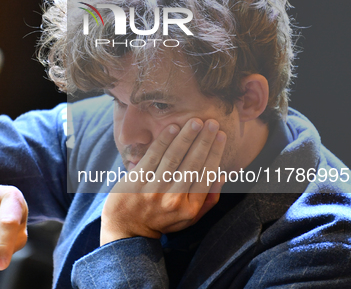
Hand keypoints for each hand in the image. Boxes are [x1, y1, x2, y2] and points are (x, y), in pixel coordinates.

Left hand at [101, 118, 225, 245]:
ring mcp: (153, 190)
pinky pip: (153, 156)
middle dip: (204, 141)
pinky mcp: (136, 181)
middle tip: (212, 122)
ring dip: (186, 137)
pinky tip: (173, 128)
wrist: (127, 229)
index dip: (215, 153)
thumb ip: (208, 199)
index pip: (206, 175)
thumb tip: (223, 175)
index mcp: (190, 208)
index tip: (221, 135)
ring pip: (174, 158)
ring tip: (195, 122)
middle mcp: (173, 199)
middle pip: (193, 164)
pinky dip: (164, 141)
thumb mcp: (189, 218)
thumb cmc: (162, 219)